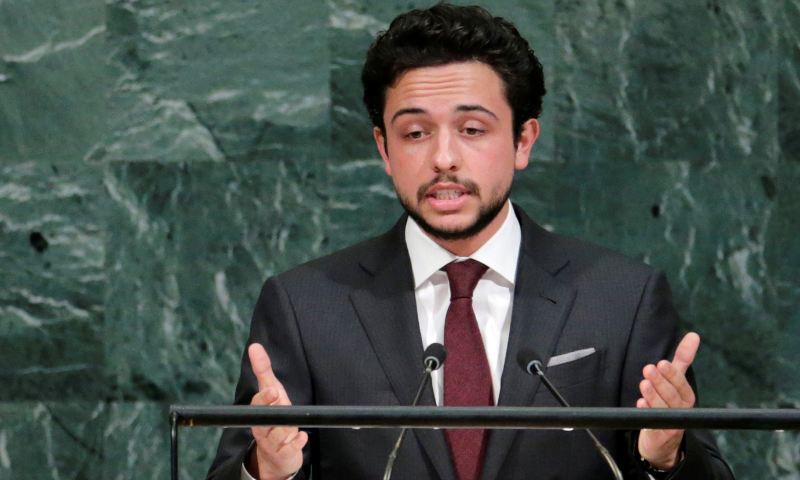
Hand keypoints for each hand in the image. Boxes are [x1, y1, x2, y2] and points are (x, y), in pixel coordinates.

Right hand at [246, 343, 307, 479]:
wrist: (275, 455)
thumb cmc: (274, 417)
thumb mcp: (271, 392)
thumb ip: (263, 371)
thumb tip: (255, 346)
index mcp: (259, 412)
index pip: (258, 403)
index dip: (265, 397)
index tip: (273, 389)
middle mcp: (263, 427)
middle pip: (264, 419)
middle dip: (271, 410)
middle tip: (278, 397)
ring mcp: (274, 442)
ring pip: (279, 434)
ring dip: (287, 428)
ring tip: (292, 426)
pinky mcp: (285, 454)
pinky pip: (289, 450)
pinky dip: (296, 444)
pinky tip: (302, 438)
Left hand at [636, 332, 699, 469]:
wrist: (662, 439)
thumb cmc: (669, 403)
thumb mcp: (676, 380)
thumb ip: (682, 359)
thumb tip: (693, 335)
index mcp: (685, 396)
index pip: (681, 384)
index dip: (672, 375)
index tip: (662, 363)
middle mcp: (680, 410)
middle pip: (672, 396)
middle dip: (661, 382)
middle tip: (649, 369)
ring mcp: (671, 424)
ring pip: (663, 409)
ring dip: (653, 395)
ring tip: (644, 383)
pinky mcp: (659, 435)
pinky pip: (653, 424)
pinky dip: (646, 413)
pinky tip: (640, 404)